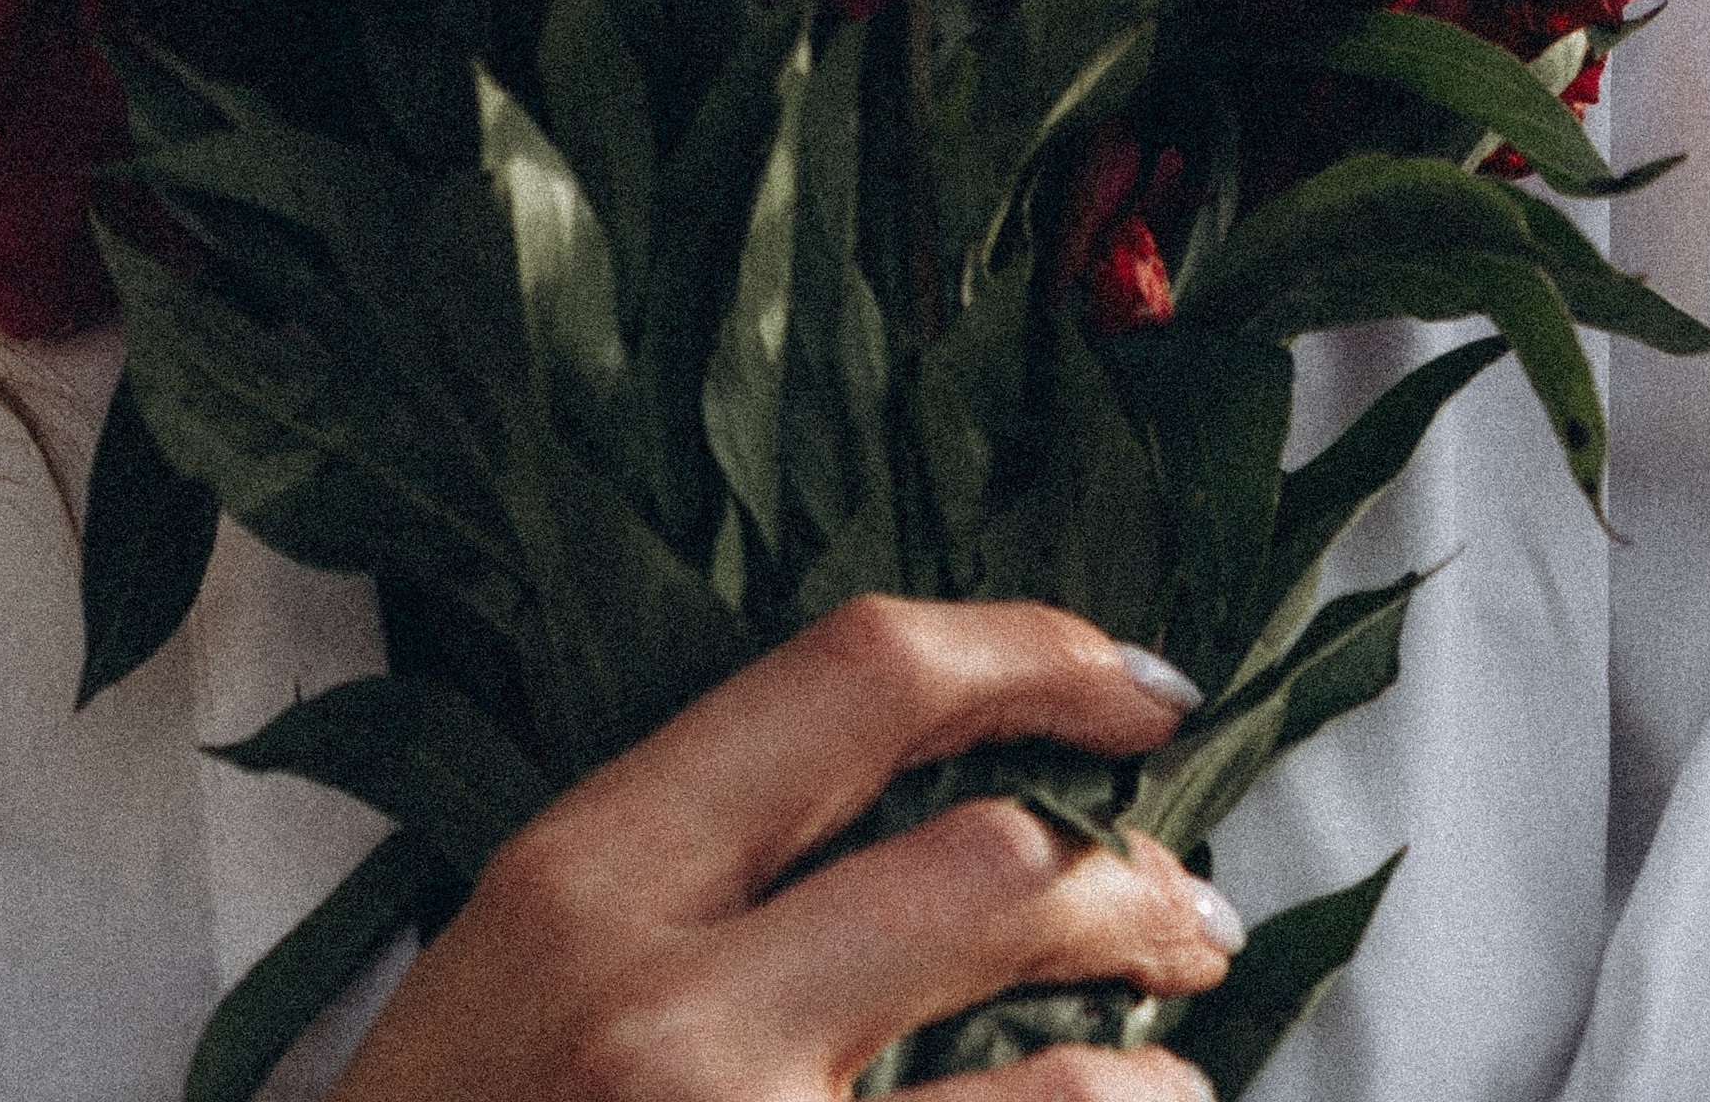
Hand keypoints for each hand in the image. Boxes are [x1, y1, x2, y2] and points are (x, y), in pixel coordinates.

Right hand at [327, 595, 1232, 1101]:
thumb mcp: (521, 957)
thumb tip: (929, 792)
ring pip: (1062, 1076)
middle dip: (1134, 880)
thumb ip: (689, 863)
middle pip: (993, 867)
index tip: (1133, 679)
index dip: (1032, 650)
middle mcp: (669, 1010)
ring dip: (1153, 1060)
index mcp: (584, 874)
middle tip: (1188, 903)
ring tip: (1171, 1056)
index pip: (854, 679)